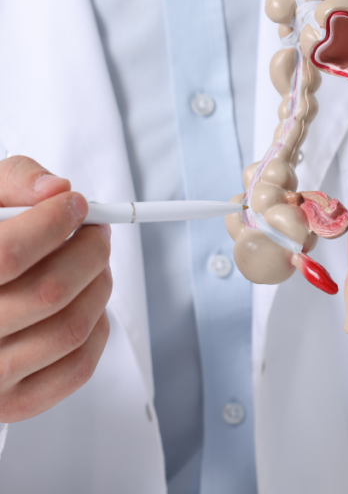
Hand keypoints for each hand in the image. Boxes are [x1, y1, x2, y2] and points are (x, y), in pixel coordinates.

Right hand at [0, 157, 111, 421]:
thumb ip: (13, 181)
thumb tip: (56, 189)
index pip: (10, 254)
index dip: (55, 221)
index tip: (76, 204)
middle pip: (51, 291)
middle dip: (90, 250)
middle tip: (96, 231)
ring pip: (71, 328)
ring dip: (99, 285)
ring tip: (93, 263)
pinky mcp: (11, 404)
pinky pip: (77, 368)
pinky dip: (98, 328)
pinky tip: (85, 302)